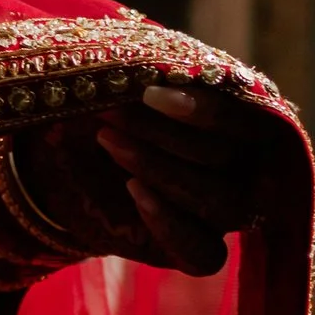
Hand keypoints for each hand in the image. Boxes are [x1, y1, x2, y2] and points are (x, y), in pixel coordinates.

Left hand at [72, 82, 301, 276]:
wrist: (65, 156)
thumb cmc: (109, 100)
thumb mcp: (125, 77)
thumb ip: (149, 66)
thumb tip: (146, 59)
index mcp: (249, 120)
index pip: (249, 118)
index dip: (206, 110)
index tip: (150, 94)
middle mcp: (250, 168)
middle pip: (226, 158)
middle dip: (162, 134)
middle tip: (109, 113)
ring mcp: (227, 212)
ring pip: (220, 204)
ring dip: (159, 170)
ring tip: (107, 140)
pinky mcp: (200, 248)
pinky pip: (205, 255)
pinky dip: (170, 225)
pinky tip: (133, 191)